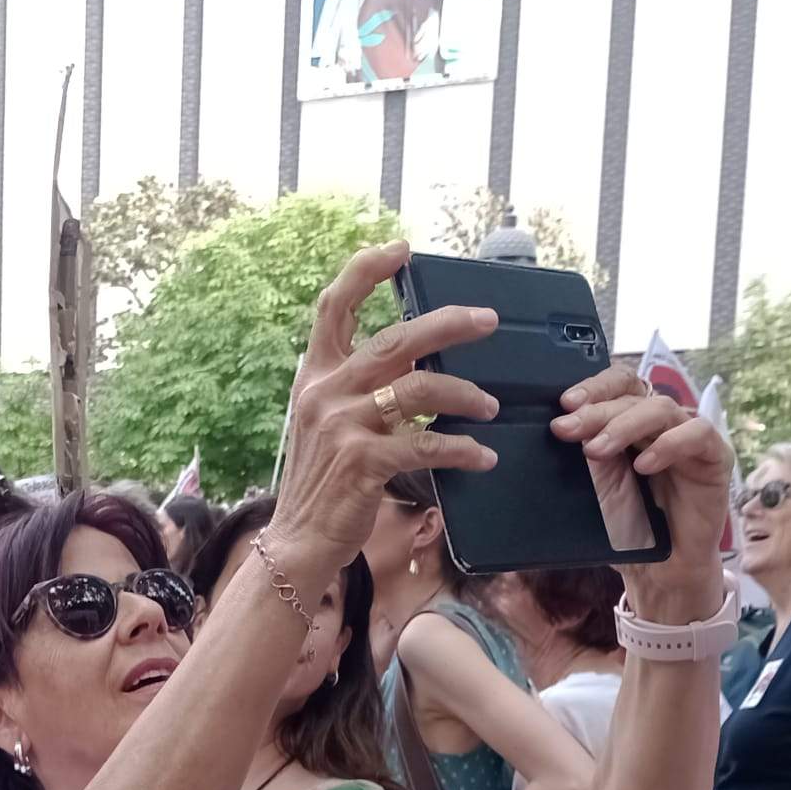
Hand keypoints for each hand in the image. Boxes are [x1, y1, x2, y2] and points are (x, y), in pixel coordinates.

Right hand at [270, 239, 498, 571]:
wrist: (300, 540)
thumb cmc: (324, 481)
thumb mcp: (327, 423)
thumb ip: (357, 388)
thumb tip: (411, 360)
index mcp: (316, 376)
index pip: (333, 307)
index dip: (364, 271)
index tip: (400, 250)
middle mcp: (326, 392)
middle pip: (394, 340)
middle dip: (448, 325)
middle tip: (488, 320)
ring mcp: (343, 425)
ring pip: (419, 389)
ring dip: (464, 395)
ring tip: (490, 406)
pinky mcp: (363, 461)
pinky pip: (426, 444)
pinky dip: (461, 450)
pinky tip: (483, 457)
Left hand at [550, 370, 732, 619]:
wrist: (658, 569)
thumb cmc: (627, 525)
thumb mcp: (597, 486)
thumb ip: (587, 453)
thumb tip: (563, 423)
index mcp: (632, 421)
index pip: (619, 385)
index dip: (594, 387)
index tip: (564, 405)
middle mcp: (662, 423)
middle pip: (634, 396)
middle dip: (596, 411)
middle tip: (566, 429)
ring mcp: (690, 436)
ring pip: (662, 409)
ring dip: (624, 426)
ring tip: (596, 450)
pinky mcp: (714, 457)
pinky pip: (697, 434)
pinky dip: (668, 445)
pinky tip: (644, 464)